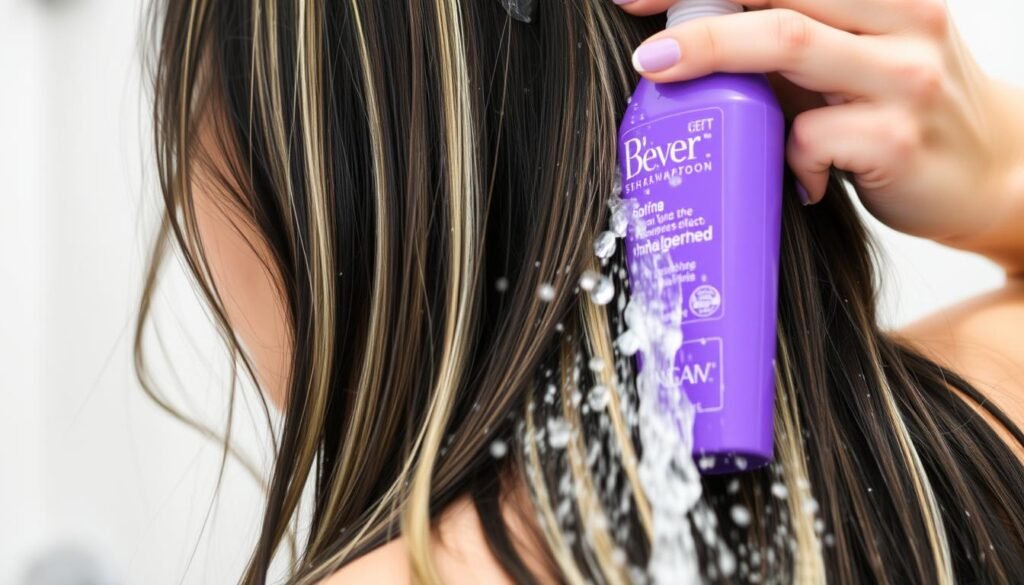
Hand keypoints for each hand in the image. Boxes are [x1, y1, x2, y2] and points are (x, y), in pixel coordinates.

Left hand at [615, 0, 1023, 267]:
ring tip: (660, 72)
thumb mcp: (860, 55)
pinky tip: (794, 174)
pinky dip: (782, 153)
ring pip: (788, 41)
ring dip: (712, 51)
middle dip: (695, 2)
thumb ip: (795, 40)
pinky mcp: (896, 140)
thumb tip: (693, 37)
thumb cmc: (905, 108)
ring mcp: (904, 76)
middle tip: (638, 25)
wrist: (991, 173)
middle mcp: (905, 17)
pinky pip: (810, 135)